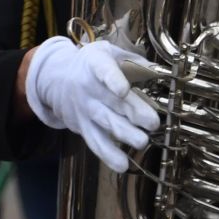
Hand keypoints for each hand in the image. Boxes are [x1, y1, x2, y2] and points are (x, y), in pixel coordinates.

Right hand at [25, 37, 159, 172]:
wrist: (56, 77)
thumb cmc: (91, 65)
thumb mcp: (108, 53)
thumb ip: (135, 62)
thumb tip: (162, 73)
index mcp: (95, 64)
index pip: (103, 71)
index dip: (112, 80)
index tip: (122, 90)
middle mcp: (87, 88)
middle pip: (110, 102)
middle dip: (132, 113)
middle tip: (151, 123)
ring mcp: (84, 109)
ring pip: (104, 123)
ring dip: (123, 134)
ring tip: (141, 142)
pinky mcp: (82, 126)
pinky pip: (94, 142)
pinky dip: (107, 155)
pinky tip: (122, 165)